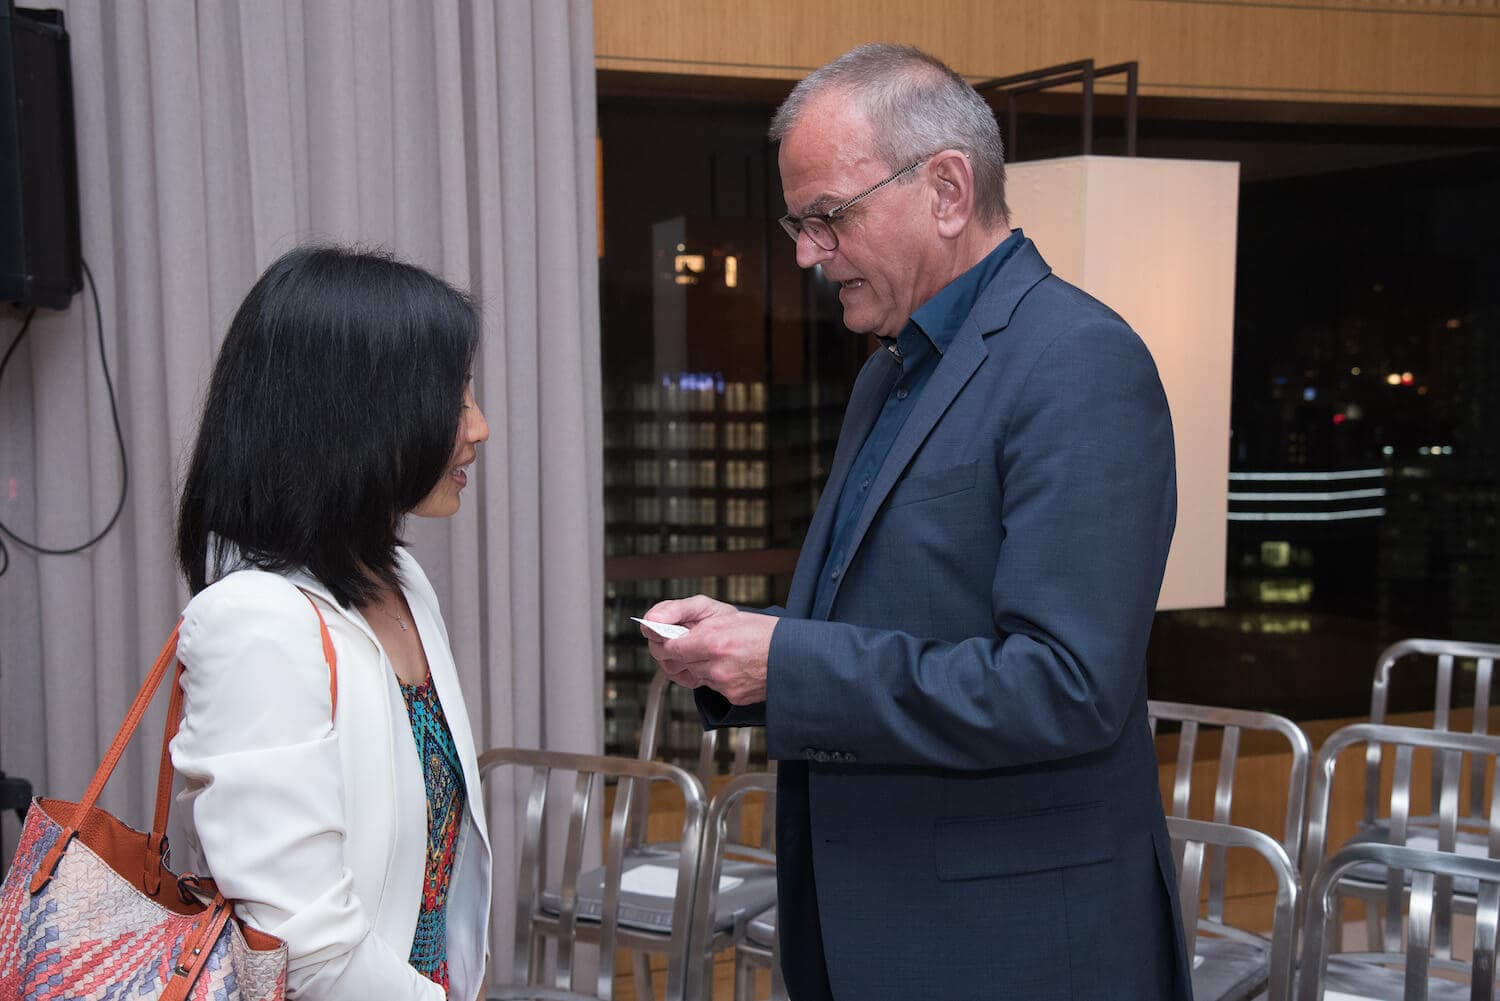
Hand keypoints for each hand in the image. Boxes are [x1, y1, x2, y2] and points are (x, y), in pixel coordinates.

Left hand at [640, 595, 776, 704]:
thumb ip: (680, 610)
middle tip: (692, 642)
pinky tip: (728, 665)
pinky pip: (710, 686)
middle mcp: (716, 666)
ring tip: (715, 651)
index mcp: (713, 641)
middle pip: (677, 663)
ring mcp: (724, 684)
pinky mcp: (731, 697)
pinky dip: (713, 676)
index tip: (671, 635)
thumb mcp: (719, 610)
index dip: (667, 640)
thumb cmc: (760, 630)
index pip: (669, 647)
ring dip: (697, 664)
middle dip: (681, 652)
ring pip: (692, 675)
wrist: (792, 655)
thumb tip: (653, 620)